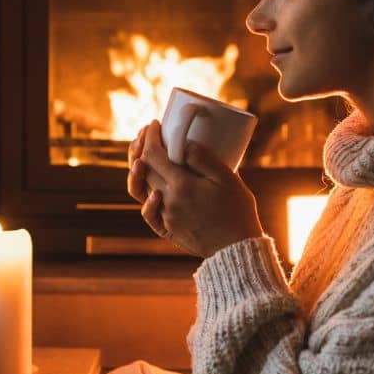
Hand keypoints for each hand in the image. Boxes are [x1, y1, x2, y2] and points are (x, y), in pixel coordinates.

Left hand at [126, 120, 262, 257]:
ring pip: (140, 190)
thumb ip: (204, 159)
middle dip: (142, 147)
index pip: (154, 154)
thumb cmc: (237, 211)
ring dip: (136, 170)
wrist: (236, 249)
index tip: (155, 124)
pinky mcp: (168, 229)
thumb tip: (184, 142)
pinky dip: (145, 198)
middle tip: (148, 134)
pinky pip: (148, 213)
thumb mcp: (228, 179)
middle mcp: (167, 200)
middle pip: (143, 169)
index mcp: (181, 185)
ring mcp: (165, 216)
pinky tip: (150, 189)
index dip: (151, 137)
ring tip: (140, 157)